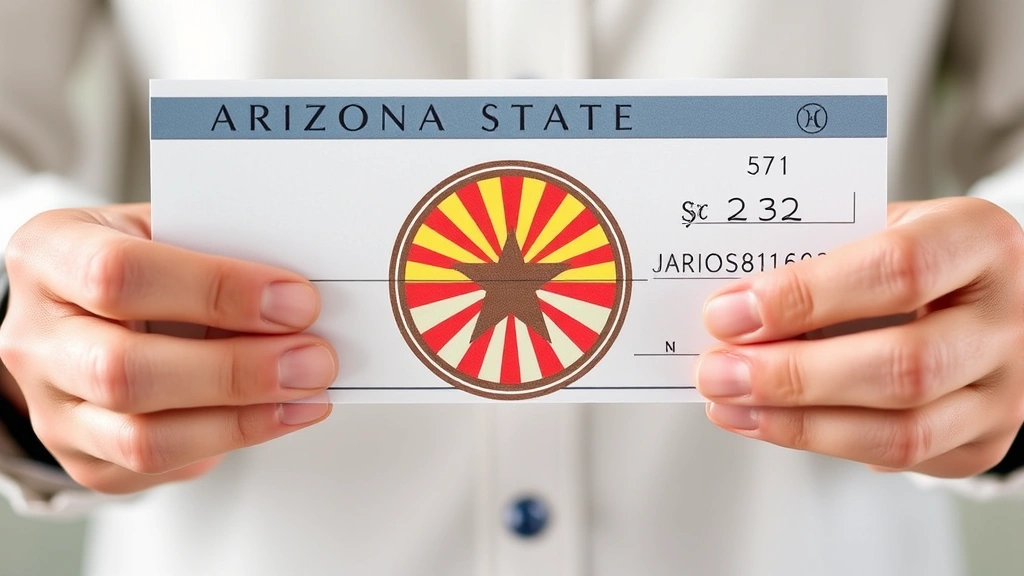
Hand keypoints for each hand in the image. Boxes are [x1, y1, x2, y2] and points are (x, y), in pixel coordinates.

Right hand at [0, 204, 335, 493]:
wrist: (85, 310)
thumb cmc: (137, 262)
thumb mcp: (164, 228)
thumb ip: (218, 250)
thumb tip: (298, 295)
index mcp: (51, 256)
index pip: (120, 275)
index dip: (217, 290)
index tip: (294, 300)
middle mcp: (37, 338)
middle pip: (125, 371)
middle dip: (236, 370)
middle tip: (312, 359)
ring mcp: (53, 407)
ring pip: (142, 438)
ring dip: (243, 419)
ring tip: (307, 393)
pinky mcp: (85, 457)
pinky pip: (161, 466)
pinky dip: (234, 440)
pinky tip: (280, 414)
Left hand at [696, 198, 1023, 477]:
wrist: (981, 292)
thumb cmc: (912, 252)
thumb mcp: (876, 227)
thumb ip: (817, 256)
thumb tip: (731, 306)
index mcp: (978, 240)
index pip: (896, 268)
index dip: (804, 296)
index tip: (728, 313)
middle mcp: (1008, 318)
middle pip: (901, 365)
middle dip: (791, 375)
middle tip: (717, 371)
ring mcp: (1005, 389)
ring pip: (901, 430)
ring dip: (797, 424)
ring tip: (729, 405)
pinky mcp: (984, 439)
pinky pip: (899, 457)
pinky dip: (822, 442)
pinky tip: (769, 423)